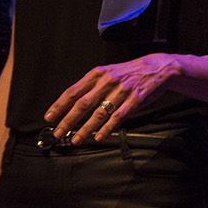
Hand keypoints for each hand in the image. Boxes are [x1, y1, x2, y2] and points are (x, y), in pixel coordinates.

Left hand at [45, 54, 179, 143]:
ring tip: (76, 139)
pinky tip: (99, 136)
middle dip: (68, 120)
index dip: (59, 105)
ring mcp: (122, 90)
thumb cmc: (129, 73)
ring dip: (86, 128)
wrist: (158, 67)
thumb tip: (72, 106)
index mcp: (98, 74)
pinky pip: (118, 116)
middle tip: (58, 133)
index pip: (73, 91)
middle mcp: (108, 81)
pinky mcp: (136, 99)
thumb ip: (92, 87)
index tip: (49, 118)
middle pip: (83, 104)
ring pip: (99, 112)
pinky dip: (107, 128)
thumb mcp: (108, 73)